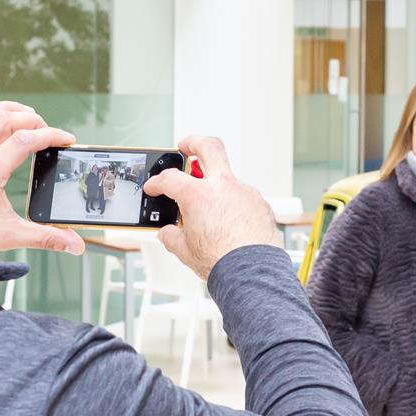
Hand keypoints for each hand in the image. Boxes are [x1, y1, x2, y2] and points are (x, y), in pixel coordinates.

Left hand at [0, 102, 84, 261]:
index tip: (67, 140)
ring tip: (29, 118)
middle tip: (50, 131)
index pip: (24, 140)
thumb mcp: (9, 236)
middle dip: (33, 120)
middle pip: (6, 119)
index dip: (50, 136)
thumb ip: (46, 238)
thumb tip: (76, 245)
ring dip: (11, 113)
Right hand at [142, 136, 280, 279]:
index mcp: (197, 195)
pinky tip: (229, 220)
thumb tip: (168, 234)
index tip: (155, 187)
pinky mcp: (260, 204)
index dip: (157, 182)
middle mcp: (222, 187)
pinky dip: (233, 204)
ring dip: (216, 184)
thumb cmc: (221, 261)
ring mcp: (244, 192)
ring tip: (209, 204)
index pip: (170, 179)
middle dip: (194, 143)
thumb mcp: (184, 250)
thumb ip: (171, 237)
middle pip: (209, 148)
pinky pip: (243, 197)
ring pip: (229, 178)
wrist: (251, 273)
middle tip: (185, 146)